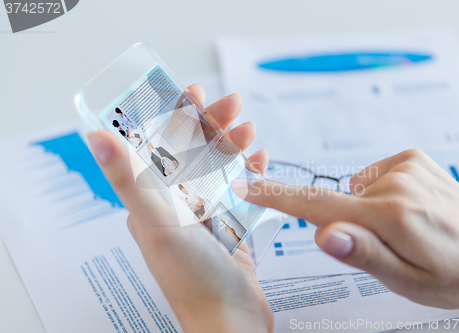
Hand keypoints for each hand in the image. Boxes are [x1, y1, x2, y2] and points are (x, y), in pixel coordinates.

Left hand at [87, 84, 271, 332]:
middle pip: (194, 154)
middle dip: (213, 125)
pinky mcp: (231, 231)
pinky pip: (241, 193)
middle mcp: (176, 208)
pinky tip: (261, 161)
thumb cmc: (192, 278)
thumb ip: (128, 178)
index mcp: (153, 203)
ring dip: (234, 146)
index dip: (177, 116)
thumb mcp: (158, 222)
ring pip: (219, 170)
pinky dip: (251, 174)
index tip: (195, 92)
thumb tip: (94, 135)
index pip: (161, 147)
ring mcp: (206, 219)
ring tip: (252, 130)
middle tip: (235, 104)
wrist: (230, 323)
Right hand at [232, 149, 458, 308]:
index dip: (276, 197)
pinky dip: (381, 192)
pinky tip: (410, 207)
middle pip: (339, 203)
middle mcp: (392, 185)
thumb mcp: (406, 280)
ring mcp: (403, 166)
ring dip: (369, 209)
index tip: (244, 184)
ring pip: (357, 191)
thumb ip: (362, 254)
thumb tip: (323, 232)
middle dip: (349, 224)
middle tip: (391, 245)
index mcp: (386, 218)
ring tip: (405, 226)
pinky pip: (374, 176)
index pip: (316, 206)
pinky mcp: (410, 157)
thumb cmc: (452, 272)